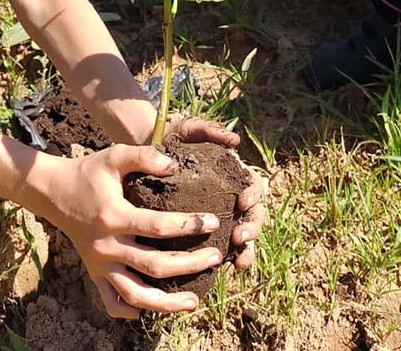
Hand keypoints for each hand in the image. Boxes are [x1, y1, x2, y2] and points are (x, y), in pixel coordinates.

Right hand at [47, 144, 222, 318]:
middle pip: (154, 266)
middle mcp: (107, 246)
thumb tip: (174, 166)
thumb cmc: (89, 172)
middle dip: (190, 265)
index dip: (189, 225)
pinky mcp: (95, 273)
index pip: (158, 227)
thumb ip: (144, 155)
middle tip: (217, 258)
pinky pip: (112, 302)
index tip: (214, 222)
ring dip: (167, 303)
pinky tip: (155, 308)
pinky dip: (132, 311)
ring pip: (135, 294)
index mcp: (113, 217)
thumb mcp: (114, 155)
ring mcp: (100, 264)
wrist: (54, 192)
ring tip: (194, 302)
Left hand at [165, 118, 266, 269]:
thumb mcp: (189, 129)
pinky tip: (221, 271)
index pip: (255, 186)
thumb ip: (209, 130)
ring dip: (245, 250)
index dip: (255, 196)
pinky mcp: (202, 232)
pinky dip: (224, 262)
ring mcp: (219, 216)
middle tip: (240, 236)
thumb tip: (234, 141)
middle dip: (253, 228)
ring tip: (238, 261)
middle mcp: (230, 197)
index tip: (243, 201)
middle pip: (254, 216)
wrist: (146, 152)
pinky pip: (220, 250)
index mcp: (233, 176)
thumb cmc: (172, 139)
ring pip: (243, 238)